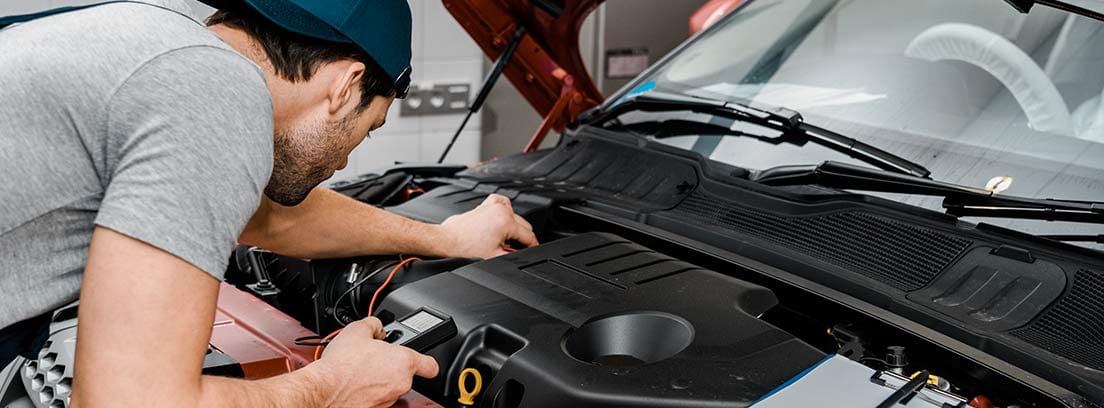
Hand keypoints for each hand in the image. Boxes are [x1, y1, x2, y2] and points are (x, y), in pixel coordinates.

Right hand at [310, 318, 438, 407]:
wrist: (324, 390)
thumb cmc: (342, 365)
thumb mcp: (357, 330)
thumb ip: (374, 324)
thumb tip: (376, 326)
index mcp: (404, 362)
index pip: (431, 365)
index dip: (426, 360)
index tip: (421, 358)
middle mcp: (401, 383)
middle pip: (406, 373)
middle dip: (392, 364)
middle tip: (375, 356)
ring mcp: (389, 399)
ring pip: (391, 386)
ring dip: (381, 378)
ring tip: (361, 368)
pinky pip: (378, 397)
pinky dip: (370, 390)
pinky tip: (356, 382)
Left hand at [437, 194, 538, 257]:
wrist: (447, 241)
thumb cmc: (464, 248)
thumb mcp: (495, 256)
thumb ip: (514, 255)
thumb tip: (522, 254)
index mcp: (506, 221)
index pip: (529, 236)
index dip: (532, 247)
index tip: (532, 251)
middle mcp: (500, 210)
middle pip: (524, 225)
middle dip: (521, 238)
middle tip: (513, 250)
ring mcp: (492, 205)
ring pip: (515, 215)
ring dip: (514, 227)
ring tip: (505, 240)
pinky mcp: (484, 205)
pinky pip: (502, 204)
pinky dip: (505, 212)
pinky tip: (502, 221)